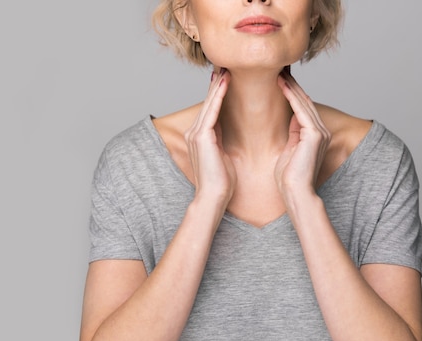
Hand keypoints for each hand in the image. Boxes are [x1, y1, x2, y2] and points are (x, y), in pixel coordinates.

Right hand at [184, 68, 235, 207]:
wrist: (214, 196)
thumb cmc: (222, 182)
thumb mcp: (223, 155)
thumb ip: (221, 140)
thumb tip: (226, 131)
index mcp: (201, 137)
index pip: (211, 109)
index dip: (218, 93)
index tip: (226, 77)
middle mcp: (195, 132)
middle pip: (208, 102)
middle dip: (216, 83)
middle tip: (224, 64)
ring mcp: (196, 134)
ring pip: (209, 103)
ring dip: (217, 84)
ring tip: (225, 68)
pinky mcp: (202, 136)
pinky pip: (212, 111)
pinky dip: (218, 95)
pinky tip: (225, 82)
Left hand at [275, 70, 330, 199]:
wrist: (295, 193)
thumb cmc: (289, 178)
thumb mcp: (289, 150)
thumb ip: (292, 133)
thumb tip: (290, 118)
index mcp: (314, 135)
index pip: (302, 107)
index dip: (291, 92)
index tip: (279, 78)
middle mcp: (320, 131)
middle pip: (304, 101)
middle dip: (291, 84)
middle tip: (279, 68)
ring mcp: (319, 132)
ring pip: (303, 102)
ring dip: (290, 85)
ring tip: (279, 71)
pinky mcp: (314, 135)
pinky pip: (301, 110)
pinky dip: (291, 96)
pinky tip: (281, 84)